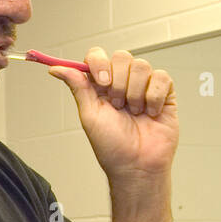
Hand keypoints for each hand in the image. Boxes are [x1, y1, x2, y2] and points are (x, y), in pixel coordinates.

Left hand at [47, 48, 177, 180]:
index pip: (97, 56)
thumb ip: (77, 87)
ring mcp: (143, 86)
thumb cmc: (112, 147)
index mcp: (100, 86)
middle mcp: (122, 82)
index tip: (102, 82)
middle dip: (119, 83)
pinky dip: (153, 97)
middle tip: (118, 106)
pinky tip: (151, 113)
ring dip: (136, 93)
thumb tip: (56, 69)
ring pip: (141, 66)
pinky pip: (161, 77)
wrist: (137, 165)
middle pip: (122, 57)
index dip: (99, 64)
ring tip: (136, 113)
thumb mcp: (89, 115)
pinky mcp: (164, 92)